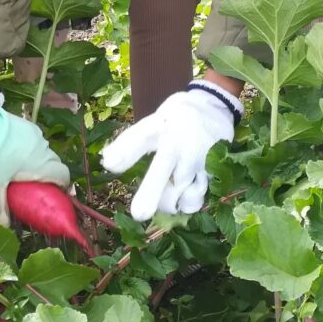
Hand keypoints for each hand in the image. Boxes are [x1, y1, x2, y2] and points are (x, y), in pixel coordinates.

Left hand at [0, 98, 69, 225]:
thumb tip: (4, 225)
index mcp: (41, 164)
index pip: (64, 176)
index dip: (60, 187)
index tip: (50, 195)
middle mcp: (43, 147)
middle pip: (53, 164)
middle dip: (46, 176)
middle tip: (31, 187)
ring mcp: (34, 133)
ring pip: (42, 152)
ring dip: (35, 162)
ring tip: (18, 171)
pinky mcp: (24, 124)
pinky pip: (32, 141)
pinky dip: (26, 150)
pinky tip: (9, 154)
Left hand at [100, 82, 240, 220]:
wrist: (216, 107)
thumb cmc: (177, 119)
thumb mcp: (154, 121)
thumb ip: (131, 142)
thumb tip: (106, 162)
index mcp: (160, 126)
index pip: (141, 138)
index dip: (125, 151)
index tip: (109, 164)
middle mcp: (180, 142)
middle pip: (162, 171)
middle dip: (150, 193)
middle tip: (139, 214)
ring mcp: (198, 158)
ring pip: (178, 192)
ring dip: (166, 202)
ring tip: (164, 200)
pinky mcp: (214, 172)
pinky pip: (195, 197)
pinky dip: (186, 202)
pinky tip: (184, 196)